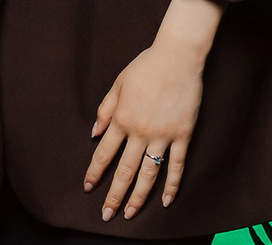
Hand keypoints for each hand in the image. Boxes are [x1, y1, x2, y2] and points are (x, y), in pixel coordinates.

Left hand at [82, 0, 221, 220]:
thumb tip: (94, 134)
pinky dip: (172, 184)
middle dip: (114, 194)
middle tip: (106, 214)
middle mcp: (140, 131)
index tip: (88, 188)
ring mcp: (163, 135)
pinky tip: (167, 200)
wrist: (177, 56)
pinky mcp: (183, 135)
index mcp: (122, 118)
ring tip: (130, 213)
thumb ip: (105, 110)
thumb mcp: (118, 84)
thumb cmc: (145, 66)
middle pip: (125, 170)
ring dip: (139, 196)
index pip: (104, 153)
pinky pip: (177, 165)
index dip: (95, 172)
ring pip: (149, 173)